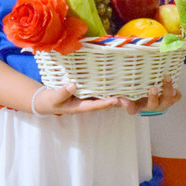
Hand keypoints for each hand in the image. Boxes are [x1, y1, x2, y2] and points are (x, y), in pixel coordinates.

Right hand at [32, 79, 180, 115]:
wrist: (46, 102)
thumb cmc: (49, 101)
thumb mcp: (53, 98)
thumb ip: (62, 92)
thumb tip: (73, 85)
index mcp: (82, 106)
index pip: (98, 104)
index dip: (109, 101)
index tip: (119, 98)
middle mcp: (90, 102)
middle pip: (109, 100)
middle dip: (123, 97)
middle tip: (137, 89)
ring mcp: (91, 98)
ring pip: (109, 95)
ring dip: (123, 91)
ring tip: (138, 83)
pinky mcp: (91, 93)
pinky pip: (104, 90)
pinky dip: (114, 86)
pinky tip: (124, 79)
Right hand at [125, 78, 181, 115]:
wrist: (151, 96)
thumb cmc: (137, 93)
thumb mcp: (128, 92)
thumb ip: (121, 89)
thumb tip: (117, 81)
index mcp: (138, 106)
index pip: (131, 109)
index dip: (128, 105)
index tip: (124, 100)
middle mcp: (150, 107)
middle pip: (152, 105)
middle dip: (153, 97)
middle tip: (152, 88)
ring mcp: (162, 104)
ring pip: (167, 100)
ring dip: (167, 89)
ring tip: (166, 77)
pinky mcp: (171, 99)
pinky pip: (176, 97)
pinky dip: (176, 91)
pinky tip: (174, 84)